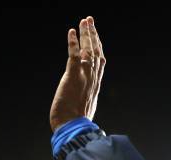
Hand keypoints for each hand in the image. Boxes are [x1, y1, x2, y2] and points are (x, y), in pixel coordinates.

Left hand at [50, 16, 105, 130]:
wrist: (73, 128)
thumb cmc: (76, 124)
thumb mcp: (85, 110)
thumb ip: (85, 101)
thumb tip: (84, 104)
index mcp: (95, 86)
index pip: (99, 62)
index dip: (98, 47)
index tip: (96, 36)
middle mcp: (92, 78)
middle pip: (96, 51)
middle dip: (93, 34)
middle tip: (89, 20)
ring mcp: (84, 77)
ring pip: (88, 50)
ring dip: (86, 34)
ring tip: (84, 21)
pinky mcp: (73, 77)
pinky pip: (74, 56)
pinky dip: (73, 43)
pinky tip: (71, 31)